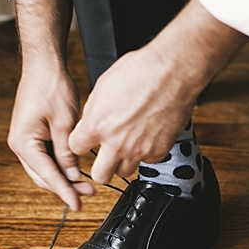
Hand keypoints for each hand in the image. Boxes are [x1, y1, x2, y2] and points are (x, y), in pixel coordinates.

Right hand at [8, 66, 93, 210]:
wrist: (44, 66)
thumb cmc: (51, 87)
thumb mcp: (65, 124)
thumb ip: (67, 153)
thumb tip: (73, 175)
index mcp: (23, 143)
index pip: (47, 175)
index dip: (65, 191)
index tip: (77, 204)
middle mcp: (20, 145)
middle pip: (43, 177)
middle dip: (66, 187)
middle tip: (88, 194)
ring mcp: (25, 141)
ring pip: (45, 170)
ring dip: (64, 178)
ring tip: (86, 185)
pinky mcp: (33, 136)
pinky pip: (47, 158)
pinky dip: (61, 166)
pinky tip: (76, 170)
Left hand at [68, 0, 247, 184]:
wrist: (172, 72)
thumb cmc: (140, 72)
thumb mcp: (103, 87)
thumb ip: (93, 112)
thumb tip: (88, 124)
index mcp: (97, 126)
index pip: (76, 148)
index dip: (82, 143)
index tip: (87, 141)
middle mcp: (116, 143)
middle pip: (100, 176)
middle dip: (100, 167)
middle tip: (105, 156)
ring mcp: (138, 151)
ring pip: (124, 171)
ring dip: (124, 161)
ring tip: (129, 144)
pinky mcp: (158, 152)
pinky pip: (147, 161)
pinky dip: (146, 153)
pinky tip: (148, 137)